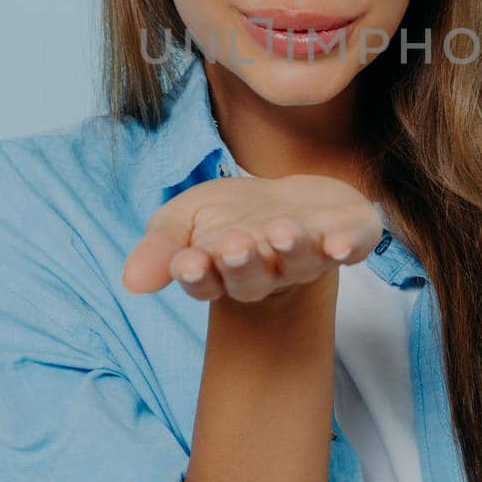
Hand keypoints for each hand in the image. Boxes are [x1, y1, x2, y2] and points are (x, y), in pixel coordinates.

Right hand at [120, 173, 384, 302]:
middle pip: (252, 279)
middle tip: (233, 244)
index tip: (187, 262)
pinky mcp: (347, 240)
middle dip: (243, 263)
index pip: (204, 281)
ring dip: (291, 249)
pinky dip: (347, 247)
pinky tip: (340, 243)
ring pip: (300, 264)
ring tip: (281, 230)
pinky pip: (351, 249)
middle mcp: (267, 273)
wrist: (288, 200)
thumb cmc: (229, 215)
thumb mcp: (183, 220)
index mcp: (222, 272)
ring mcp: (309, 259)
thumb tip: (130, 281)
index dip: (196, 274)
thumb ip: (158, 247)